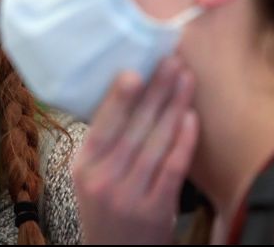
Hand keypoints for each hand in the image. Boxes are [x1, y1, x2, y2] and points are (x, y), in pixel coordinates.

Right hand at [72, 57, 198, 244]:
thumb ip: (105, 144)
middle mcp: (102, 180)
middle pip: (133, 127)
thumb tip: (127, 94)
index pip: (103, 124)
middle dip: (156, 90)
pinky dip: (183, 140)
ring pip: (155, 142)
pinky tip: (191, 117)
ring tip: (186, 79)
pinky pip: (172, 168)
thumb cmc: (107, 209)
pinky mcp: (155, 211)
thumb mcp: (91, 177)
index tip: (136, 69)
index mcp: (82, 166)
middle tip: (171, 61)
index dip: (120, 97)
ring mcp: (129, 196)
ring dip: (173, 106)